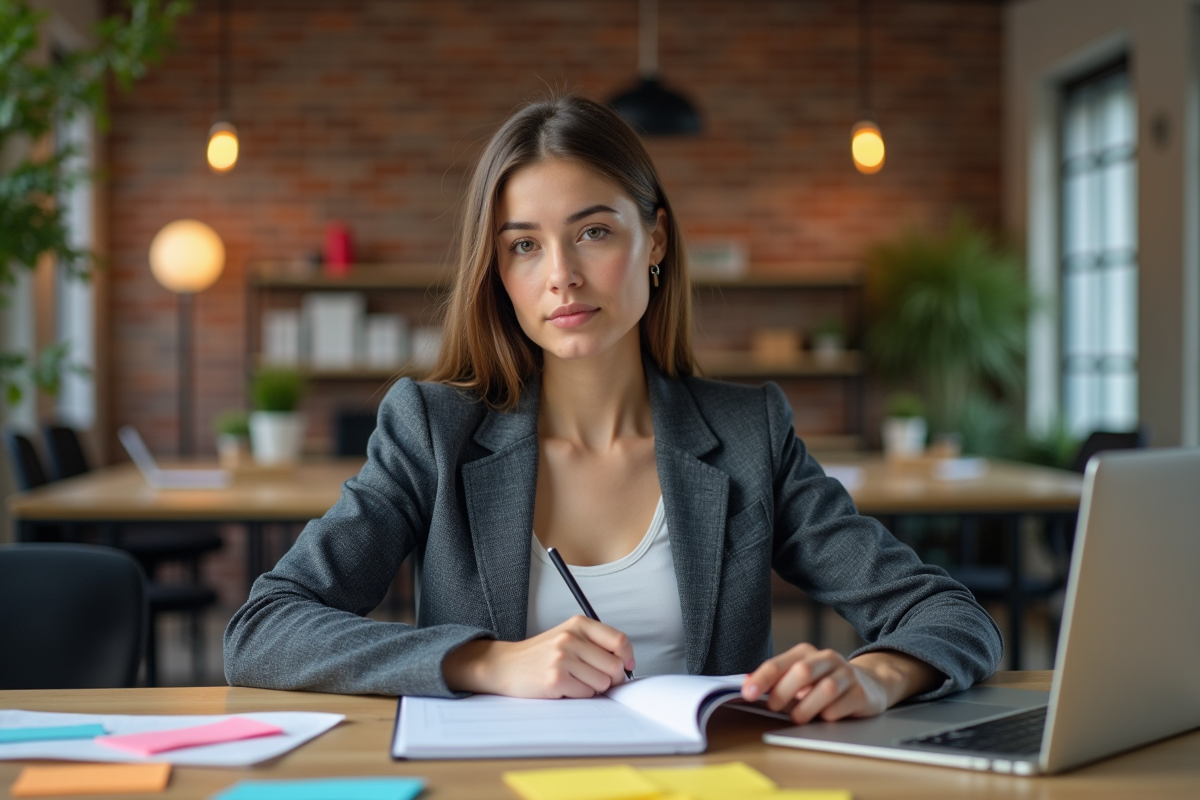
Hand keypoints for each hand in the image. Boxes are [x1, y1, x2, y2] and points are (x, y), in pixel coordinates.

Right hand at [443, 615, 634, 698]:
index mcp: (578, 624)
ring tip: (574, 681)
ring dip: (593, 688)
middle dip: (611, 678)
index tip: (627, 666)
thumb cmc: (541, 654)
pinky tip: (563, 687)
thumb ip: (596, 644)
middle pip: (615, 666)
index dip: (627, 657)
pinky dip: (579, 695)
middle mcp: (571, 638)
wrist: (505, 665)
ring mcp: (562, 658)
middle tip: (595, 679)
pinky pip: (586, 694)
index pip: (619, 641)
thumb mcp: (568, 636)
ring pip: (602, 683)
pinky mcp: (555, 679)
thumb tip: (627, 664)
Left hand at [742, 644, 938, 723]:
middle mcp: (827, 659)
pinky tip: (823, 718)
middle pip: (802, 672)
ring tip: (798, 718)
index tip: (747, 693)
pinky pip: (841, 706)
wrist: (870, 683)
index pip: (779, 663)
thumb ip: (774, 680)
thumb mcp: (799, 677)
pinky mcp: (861, 693)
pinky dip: (827, 716)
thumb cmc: (824, 682)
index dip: (762, 679)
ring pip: (825, 689)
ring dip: (806, 708)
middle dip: (783, 692)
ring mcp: (846, 675)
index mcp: (805, 653)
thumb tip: (746, 683)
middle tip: (774, 708)